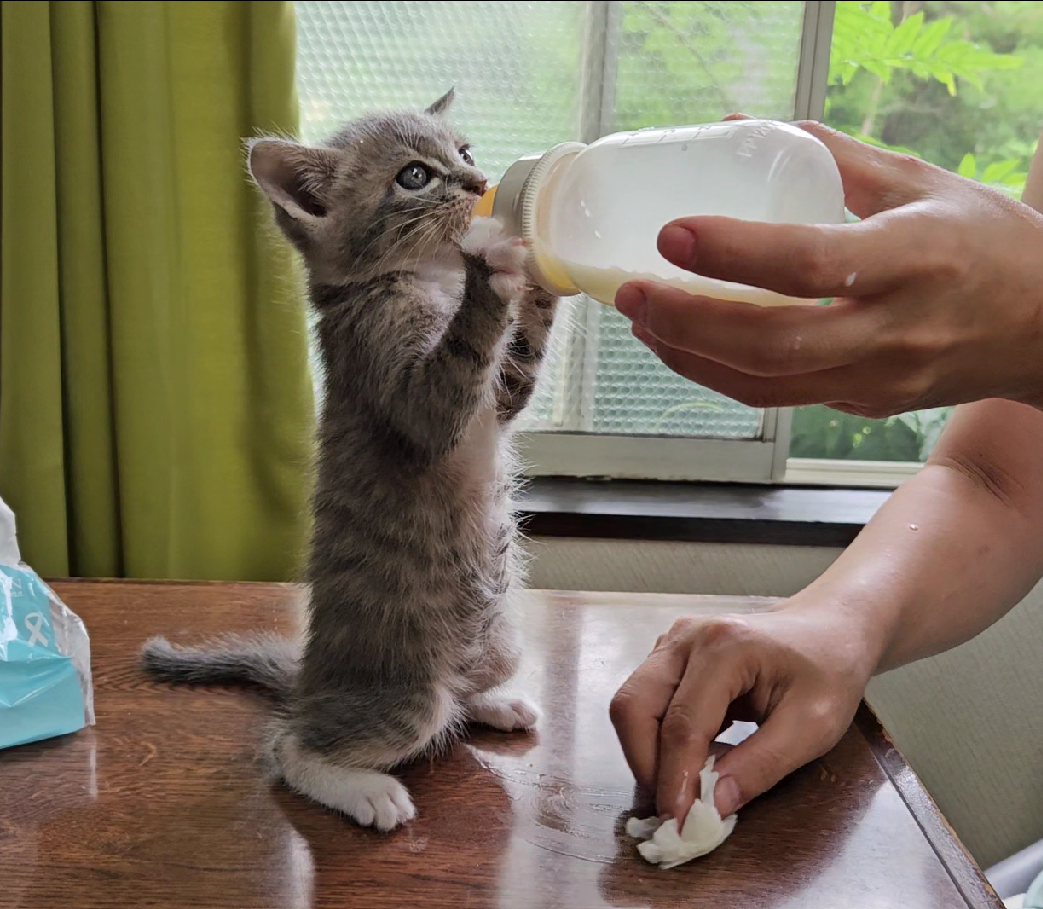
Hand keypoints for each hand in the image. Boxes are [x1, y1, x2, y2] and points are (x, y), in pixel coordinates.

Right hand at [609, 605, 873, 823]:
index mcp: (725, 648)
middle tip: (676, 808)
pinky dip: (658, 738)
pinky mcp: (669, 655)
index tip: (680, 827)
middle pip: (633, 706)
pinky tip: (695, 758)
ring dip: (648, 752)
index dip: (675, 779)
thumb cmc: (828, 671)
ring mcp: (673, 642)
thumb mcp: (814, 726)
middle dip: (646, 764)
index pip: (682, 722)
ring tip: (689, 784)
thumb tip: (713, 805)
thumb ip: (762, 765)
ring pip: (631, 704)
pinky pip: (645, 701)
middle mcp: (687, 638)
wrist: (827, 629)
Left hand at [614, 119, 1042, 416]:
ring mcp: (879, 377)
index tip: (671, 233)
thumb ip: (829, 155)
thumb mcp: (920, 180)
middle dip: (686, 322)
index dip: (734, 253)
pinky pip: (779, 397)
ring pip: (766, 385)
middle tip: (632, 292)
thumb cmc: (984, 241)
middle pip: (772, 342)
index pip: (811, 263)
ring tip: (643, 322)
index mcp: (915, 257)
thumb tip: (736, 127)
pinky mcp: (864, 404)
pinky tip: (687, 346)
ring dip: (692, 357)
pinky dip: (723, 374)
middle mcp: (895, 329)